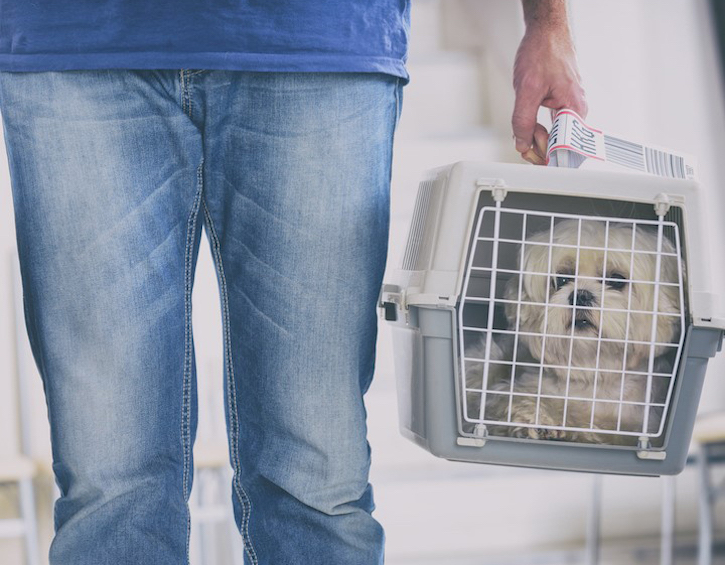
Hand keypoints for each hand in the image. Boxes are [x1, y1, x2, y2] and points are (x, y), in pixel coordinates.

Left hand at [512, 2, 586, 164]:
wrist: (545, 33)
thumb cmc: (542, 53)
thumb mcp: (527, 90)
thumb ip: (523, 121)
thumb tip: (522, 145)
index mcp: (574, 109)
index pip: (566, 148)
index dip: (547, 157)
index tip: (531, 157)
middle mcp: (576, 111)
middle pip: (560, 146)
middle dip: (539, 148)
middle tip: (523, 141)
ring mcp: (570, 108)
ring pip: (554, 137)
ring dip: (536, 138)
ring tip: (526, 131)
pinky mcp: (562, 105)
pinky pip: (552, 126)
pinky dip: (538, 129)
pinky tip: (530, 124)